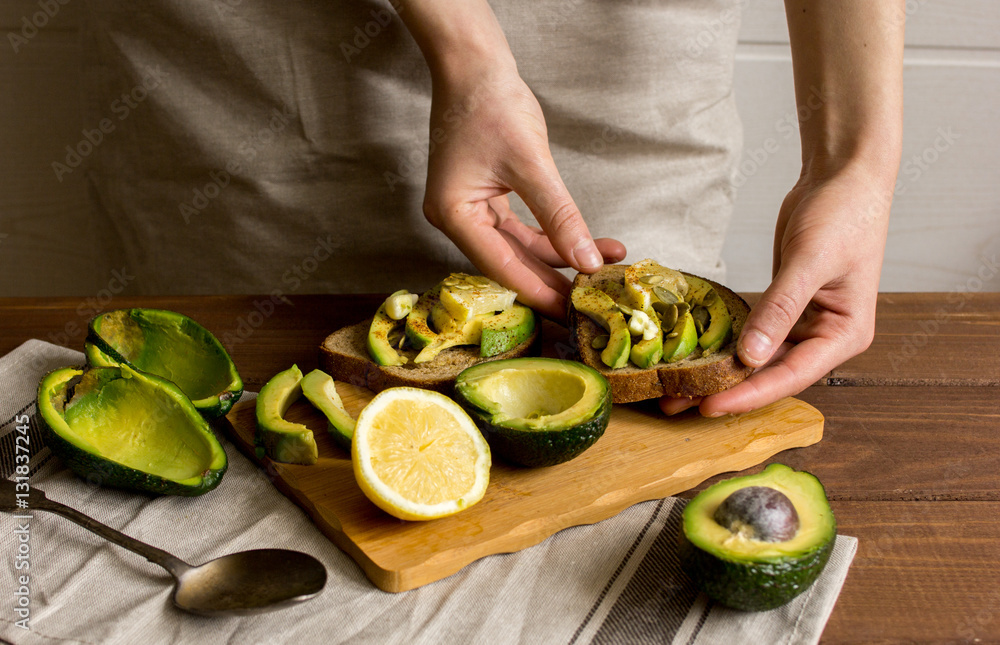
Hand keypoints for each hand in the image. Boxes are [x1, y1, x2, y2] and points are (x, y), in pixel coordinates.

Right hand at [420, 61, 624, 321]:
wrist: (474, 66)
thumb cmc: (491, 103)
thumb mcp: (531, 163)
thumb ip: (559, 215)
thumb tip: (586, 260)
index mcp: (453, 215)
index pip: (502, 267)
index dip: (540, 292)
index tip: (572, 312)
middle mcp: (456, 219)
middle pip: (509, 264)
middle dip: (554, 279)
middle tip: (591, 300)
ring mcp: (468, 210)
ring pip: (518, 249)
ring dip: (558, 257)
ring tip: (600, 266)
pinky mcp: (483, 199)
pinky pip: (519, 230)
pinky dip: (550, 237)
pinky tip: (581, 244)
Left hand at [661, 164, 892, 416]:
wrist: (844, 177)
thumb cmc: (843, 214)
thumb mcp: (810, 261)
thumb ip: (780, 308)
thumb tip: (750, 357)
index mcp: (845, 335)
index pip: (792, 376)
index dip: (749, 394)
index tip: (710, 405)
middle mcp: (825, 337)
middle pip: (771, 375)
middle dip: (726, 389)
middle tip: (678, 403)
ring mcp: (803, 324)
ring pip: (757, 358)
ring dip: (720, 371)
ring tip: (675, 387)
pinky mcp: (782, 308)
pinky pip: (751, 334)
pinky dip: (724, 344)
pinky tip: (692, 354)